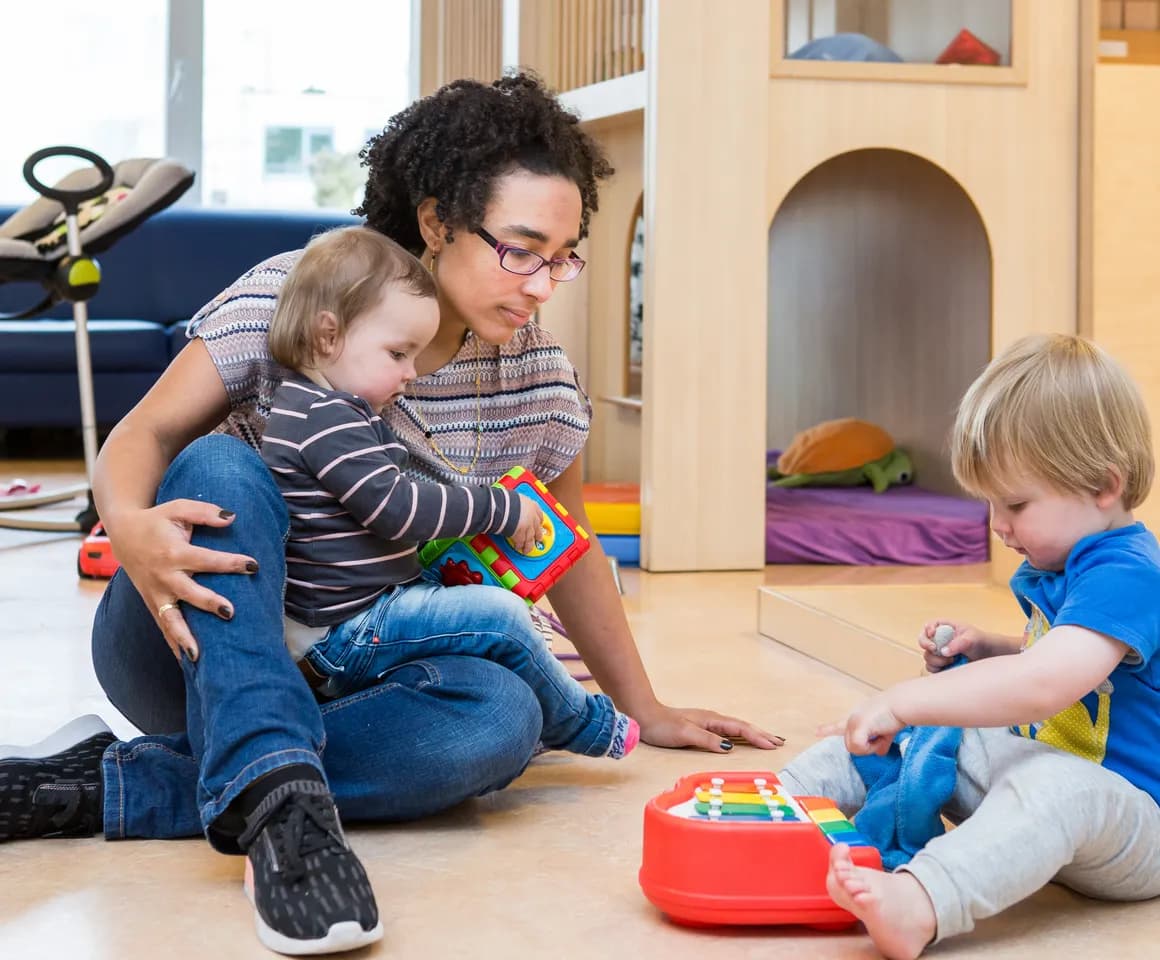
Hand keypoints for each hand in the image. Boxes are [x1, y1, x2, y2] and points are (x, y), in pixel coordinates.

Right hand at [105, 500, 257, 661]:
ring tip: (198, 658)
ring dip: (184, 638)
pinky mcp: (153, 604)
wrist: (123, 534)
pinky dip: (174, 646)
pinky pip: (163, 627)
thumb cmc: (157, 520)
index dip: (230, 563)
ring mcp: (156, 594)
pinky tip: (187, 665)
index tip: (253, 566)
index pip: (206, 560)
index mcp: (173, 553)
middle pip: (189, 594)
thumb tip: (233, 518)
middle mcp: (164, 577)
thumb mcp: (179, 508)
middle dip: (209, 603)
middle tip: (230, 612)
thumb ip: (206, 513)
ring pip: (170, 620)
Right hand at [510, 494, 545, 554]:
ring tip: (527, 549)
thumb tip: (511, 504)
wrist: (504, 506)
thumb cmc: (507, 500)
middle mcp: (532, 517)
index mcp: (532, 506)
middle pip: (537, 529)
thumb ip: (517, 504)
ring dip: (528, 545)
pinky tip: (518, 547)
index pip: (539, 515)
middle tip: (537, 539)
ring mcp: (528, 527)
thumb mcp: (515, 499)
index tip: (539, 524)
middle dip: (537, 535)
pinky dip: (519, 545)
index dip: (539, 521)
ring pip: (530, 539)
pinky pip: (521, 542)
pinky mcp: (521, 534)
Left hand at [635, 702, 785, 752]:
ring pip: (737, 729)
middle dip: (761, 734)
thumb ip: (707, 740)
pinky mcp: (702, 728)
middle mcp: (712, 720)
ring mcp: (708, 723)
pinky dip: (740, 736)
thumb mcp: (685, 734)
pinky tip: (742, 740)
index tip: (773, 744)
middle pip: (743, 726)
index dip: (757, 737)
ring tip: (768, 740)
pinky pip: (728, 732)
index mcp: (711, 720)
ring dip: (753, 734)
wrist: (645, 716)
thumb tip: (730, 747)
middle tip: (780, 742)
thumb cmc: (663, 726)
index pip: (740, 728)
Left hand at [817, 692, 903, 754]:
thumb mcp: (887, 730)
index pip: (840, 725)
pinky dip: (872, 747)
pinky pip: (859, 747)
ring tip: (882, 734)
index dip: (828, 729)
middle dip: (867, 748)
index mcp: (857, 718)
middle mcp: (852, 719)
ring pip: (854, 749)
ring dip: (870, 748)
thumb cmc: (896, 714)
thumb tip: (881, 753)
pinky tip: (881, 735)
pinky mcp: (858, 725)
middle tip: (881, 738)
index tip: (816, 731)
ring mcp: (853, 722)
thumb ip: (881, 741)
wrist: (901, 704)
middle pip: (851, 746)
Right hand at [919, 620, 986, 671]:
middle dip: (931, 650)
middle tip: (941, 653)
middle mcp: (938, 639)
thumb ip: (958, 643)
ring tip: (952, 661)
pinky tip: (951, 667)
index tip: (933, 638)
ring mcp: (939, 652)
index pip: (928, 626)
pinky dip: (939, 669)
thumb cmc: (980, 641)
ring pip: (927, 658)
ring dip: (936, 662)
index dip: (928, 632)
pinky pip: (932, 668)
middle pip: (924, 643)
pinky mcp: (941, 664)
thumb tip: (944, 652)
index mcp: (944, 627)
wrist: (987, 656)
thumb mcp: (971, 638)